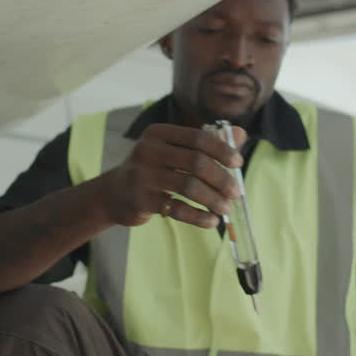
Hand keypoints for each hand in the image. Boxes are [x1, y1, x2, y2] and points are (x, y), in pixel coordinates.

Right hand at [98, 123, 244, 228]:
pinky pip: (176, 209)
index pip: (197, 137)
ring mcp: (142, 176)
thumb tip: (241, 133)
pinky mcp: (140, 200)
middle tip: (236, 192)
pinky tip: (212, 221)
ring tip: (225, 208)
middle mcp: (147, 150)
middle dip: (221, 178)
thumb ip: (206, 143)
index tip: (238, 163)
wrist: (114, 194)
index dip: (221, 150)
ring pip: (188, 186)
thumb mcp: (173, 151)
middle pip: (195, 162)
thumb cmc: (152, 170)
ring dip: (212, 199)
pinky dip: (198, 216)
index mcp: (159, 133)